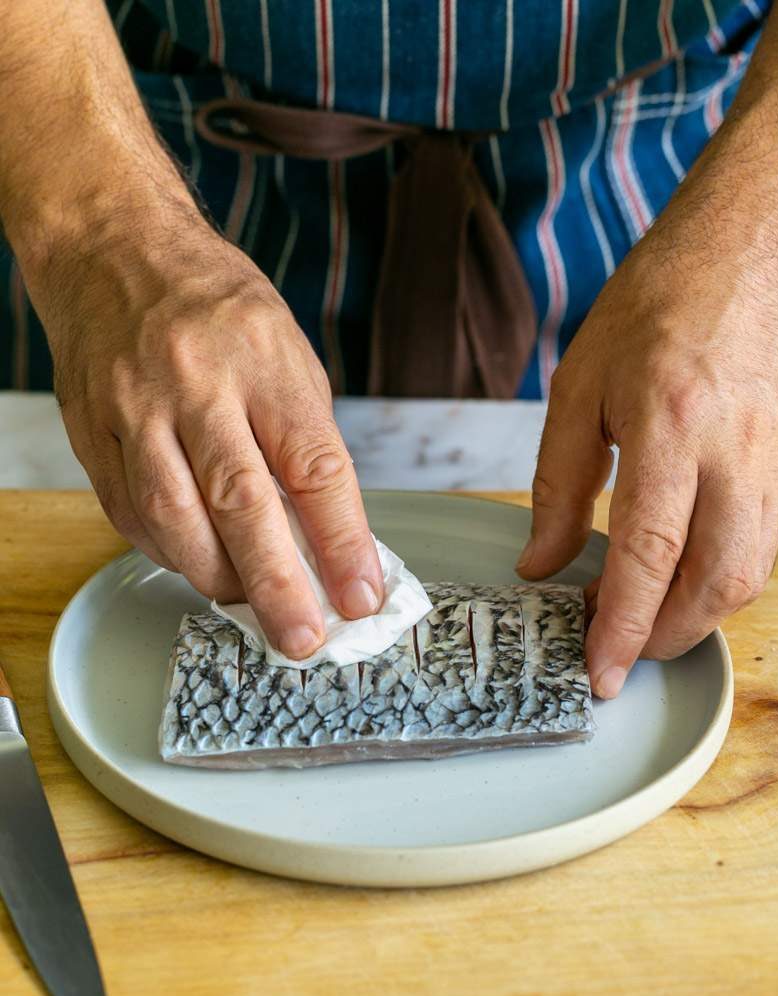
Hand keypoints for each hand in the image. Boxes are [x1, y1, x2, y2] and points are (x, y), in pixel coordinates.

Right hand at [31, 208, 382, 659]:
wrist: (114, 250)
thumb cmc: (216, 304)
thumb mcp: (287, 353)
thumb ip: (304, 440)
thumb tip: (326, 534)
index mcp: (263, 362)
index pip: (314, 468)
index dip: (343, 542)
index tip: (362, 594)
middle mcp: (196, 386)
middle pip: (240, 505)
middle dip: (278, 586)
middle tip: (303, 640)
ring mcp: (135, 409)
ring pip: (174, 519)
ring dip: (217, 578)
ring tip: (249, 607)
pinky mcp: (91, 430)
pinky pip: (127, 512)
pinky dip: (167, 551)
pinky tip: (194, 562)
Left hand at [517, 117, 777, 697]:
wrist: (751, 246)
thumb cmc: (659, 302)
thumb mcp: (580, 383)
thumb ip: (559, 481)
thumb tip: (542, 561)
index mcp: (672, 427)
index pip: (648, 556)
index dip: (621, 625)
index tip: (597, 671)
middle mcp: (735, 454)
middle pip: (712, 584)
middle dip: (662, 637)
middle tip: (613, 650)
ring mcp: (774, 461)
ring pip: (746, 574)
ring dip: (693, 616)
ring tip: (640, 620)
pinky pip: (760, 543)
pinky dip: (719, 579)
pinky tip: (679, 575)